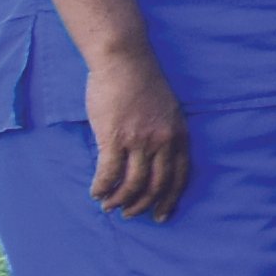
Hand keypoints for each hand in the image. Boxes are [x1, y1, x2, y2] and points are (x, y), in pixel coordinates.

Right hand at [79, 51, 187, 222]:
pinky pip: (109, 172)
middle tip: (130, 214)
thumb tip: (155, 159)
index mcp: (179, 135)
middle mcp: (163, 141)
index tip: (161, 215)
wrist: (124, 60)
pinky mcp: (114, 137)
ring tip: (109, 206)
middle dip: (143, 205)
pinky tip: (95, 192)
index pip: (180, 177)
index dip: (170, 199)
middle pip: (156, 185)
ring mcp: (139, 141)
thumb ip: (166, 134)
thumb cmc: (143, 82)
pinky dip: (102, 187)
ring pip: (132, 183)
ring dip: (120, 200)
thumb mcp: (169, 109)